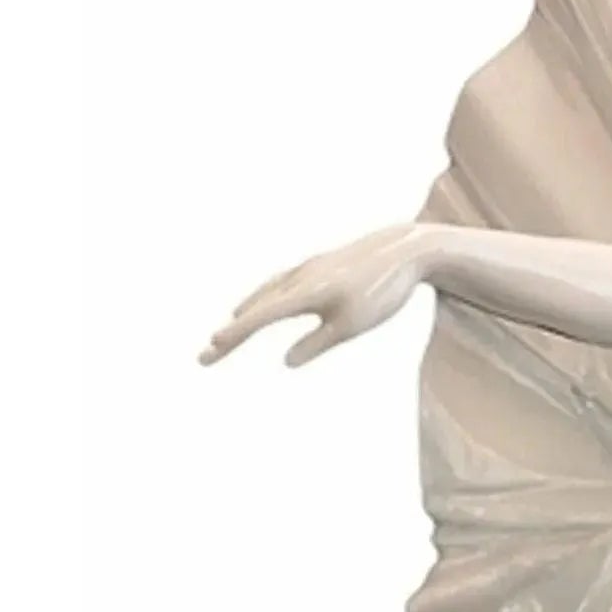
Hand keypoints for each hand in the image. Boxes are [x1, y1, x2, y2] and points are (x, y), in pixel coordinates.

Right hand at [199, 224, 440, 366]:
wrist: (405, 249)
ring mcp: (307, 269)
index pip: (262, 318)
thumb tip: (287, 361)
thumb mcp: (351, 325)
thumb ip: (317, 343)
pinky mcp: (318, 266)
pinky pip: (281, 284)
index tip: (211, 348)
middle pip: (256, 308)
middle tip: (206, 356)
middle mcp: (299, 278)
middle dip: (232, 333)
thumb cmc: (381, 291)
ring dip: (245, 314)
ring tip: (227, 332)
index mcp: (305, 293)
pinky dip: (264, 298)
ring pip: (266, 294)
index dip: (235, 335)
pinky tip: (265, 303)